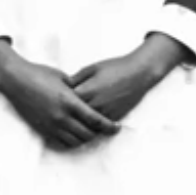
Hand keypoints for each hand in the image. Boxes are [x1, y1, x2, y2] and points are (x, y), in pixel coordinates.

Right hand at [0, 40, 119, 149]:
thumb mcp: (64, 78)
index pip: (96, 120)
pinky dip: (72, 142)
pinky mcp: (42, 129)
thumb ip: (79, 90)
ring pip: (75, 142)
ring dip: (86, 139)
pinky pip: (61, 143)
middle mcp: (61, 116)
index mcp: (69, 101)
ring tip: (91, 133)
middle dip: (99, 134)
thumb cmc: (40, 74)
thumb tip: (92, 96)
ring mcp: (51, 125)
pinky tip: (76, 135)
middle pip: (88, 134)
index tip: (117, 127)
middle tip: (105, 130)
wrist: (15, 80)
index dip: (109, 126)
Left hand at [67, 35, 189, 122]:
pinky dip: (92, 125)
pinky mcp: (114, 117)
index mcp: (86, 91)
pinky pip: (99, 127)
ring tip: (74, 120)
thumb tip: (64, 88)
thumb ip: (75, 78)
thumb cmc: (115, 68)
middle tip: (62, 113)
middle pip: (74, 116)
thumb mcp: (91, 68)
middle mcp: (94, 105)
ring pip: (86, 124)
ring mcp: (104, 113)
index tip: (57, 100)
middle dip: (68, 114)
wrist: (138, 73)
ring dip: (80, 123)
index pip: (65, 102)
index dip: (60, 101)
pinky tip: (88, 122)